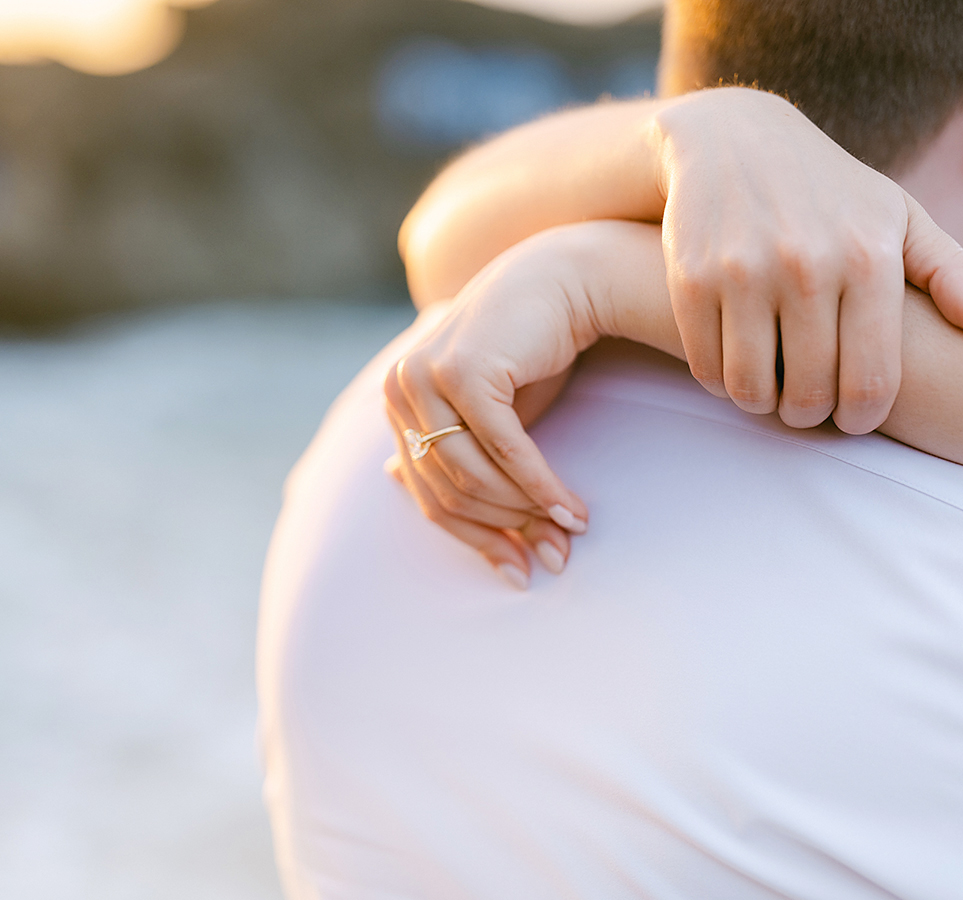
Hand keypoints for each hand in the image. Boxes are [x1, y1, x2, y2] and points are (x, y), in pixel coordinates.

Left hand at [384, 233, 595, 588]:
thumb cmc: (528, 350)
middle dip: (507, 533)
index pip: (427, 494)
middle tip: (555, 557)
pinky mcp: (465, 373)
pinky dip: (541, 486)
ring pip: (474, 478)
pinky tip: (571, 508)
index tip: (519, 570)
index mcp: (397, 403)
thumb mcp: (487, 409)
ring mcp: (427, 379)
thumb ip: (449, 446)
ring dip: (527, 513)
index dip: (475, 539)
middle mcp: (400, 390)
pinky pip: (505, 451)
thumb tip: (392, 478)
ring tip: (569, 531)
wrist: (563, 281)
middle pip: (449, 492)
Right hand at [651, 87, 962, 433]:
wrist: (731, 138)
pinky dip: (720, 380)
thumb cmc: (827, 188)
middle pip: (809, 394)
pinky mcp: (691, 279)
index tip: (853, 417)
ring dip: (761, 403)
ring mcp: (743, 272)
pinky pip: (707, 367)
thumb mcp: (896, 214)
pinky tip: (735, 363)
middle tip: (808, 406)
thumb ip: (949, 271)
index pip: (871, 381)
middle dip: (810, 415)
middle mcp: (807, 265)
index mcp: (867, 256)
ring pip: (751, 389)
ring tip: (770, 388)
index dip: (861, 418)